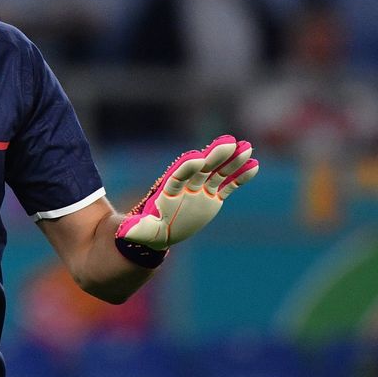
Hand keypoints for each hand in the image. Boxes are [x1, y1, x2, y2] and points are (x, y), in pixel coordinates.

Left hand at [117, 135, 258, 251]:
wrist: (158, 234)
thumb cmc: (147, 232)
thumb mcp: (141, 232)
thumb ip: (136, 230)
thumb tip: (123, 233)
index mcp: (169, 192)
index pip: (178, 176)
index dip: (187, 167)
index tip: (197, 157)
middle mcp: (186, 187)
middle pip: (202, 168)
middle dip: (214, 156)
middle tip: (229, 142)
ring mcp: (200, 191)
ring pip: (218, 173)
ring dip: (232, 161)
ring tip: (247, 147)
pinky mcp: (212, 198)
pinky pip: (228, 185)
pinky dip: (240, 176)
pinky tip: (254, 165)